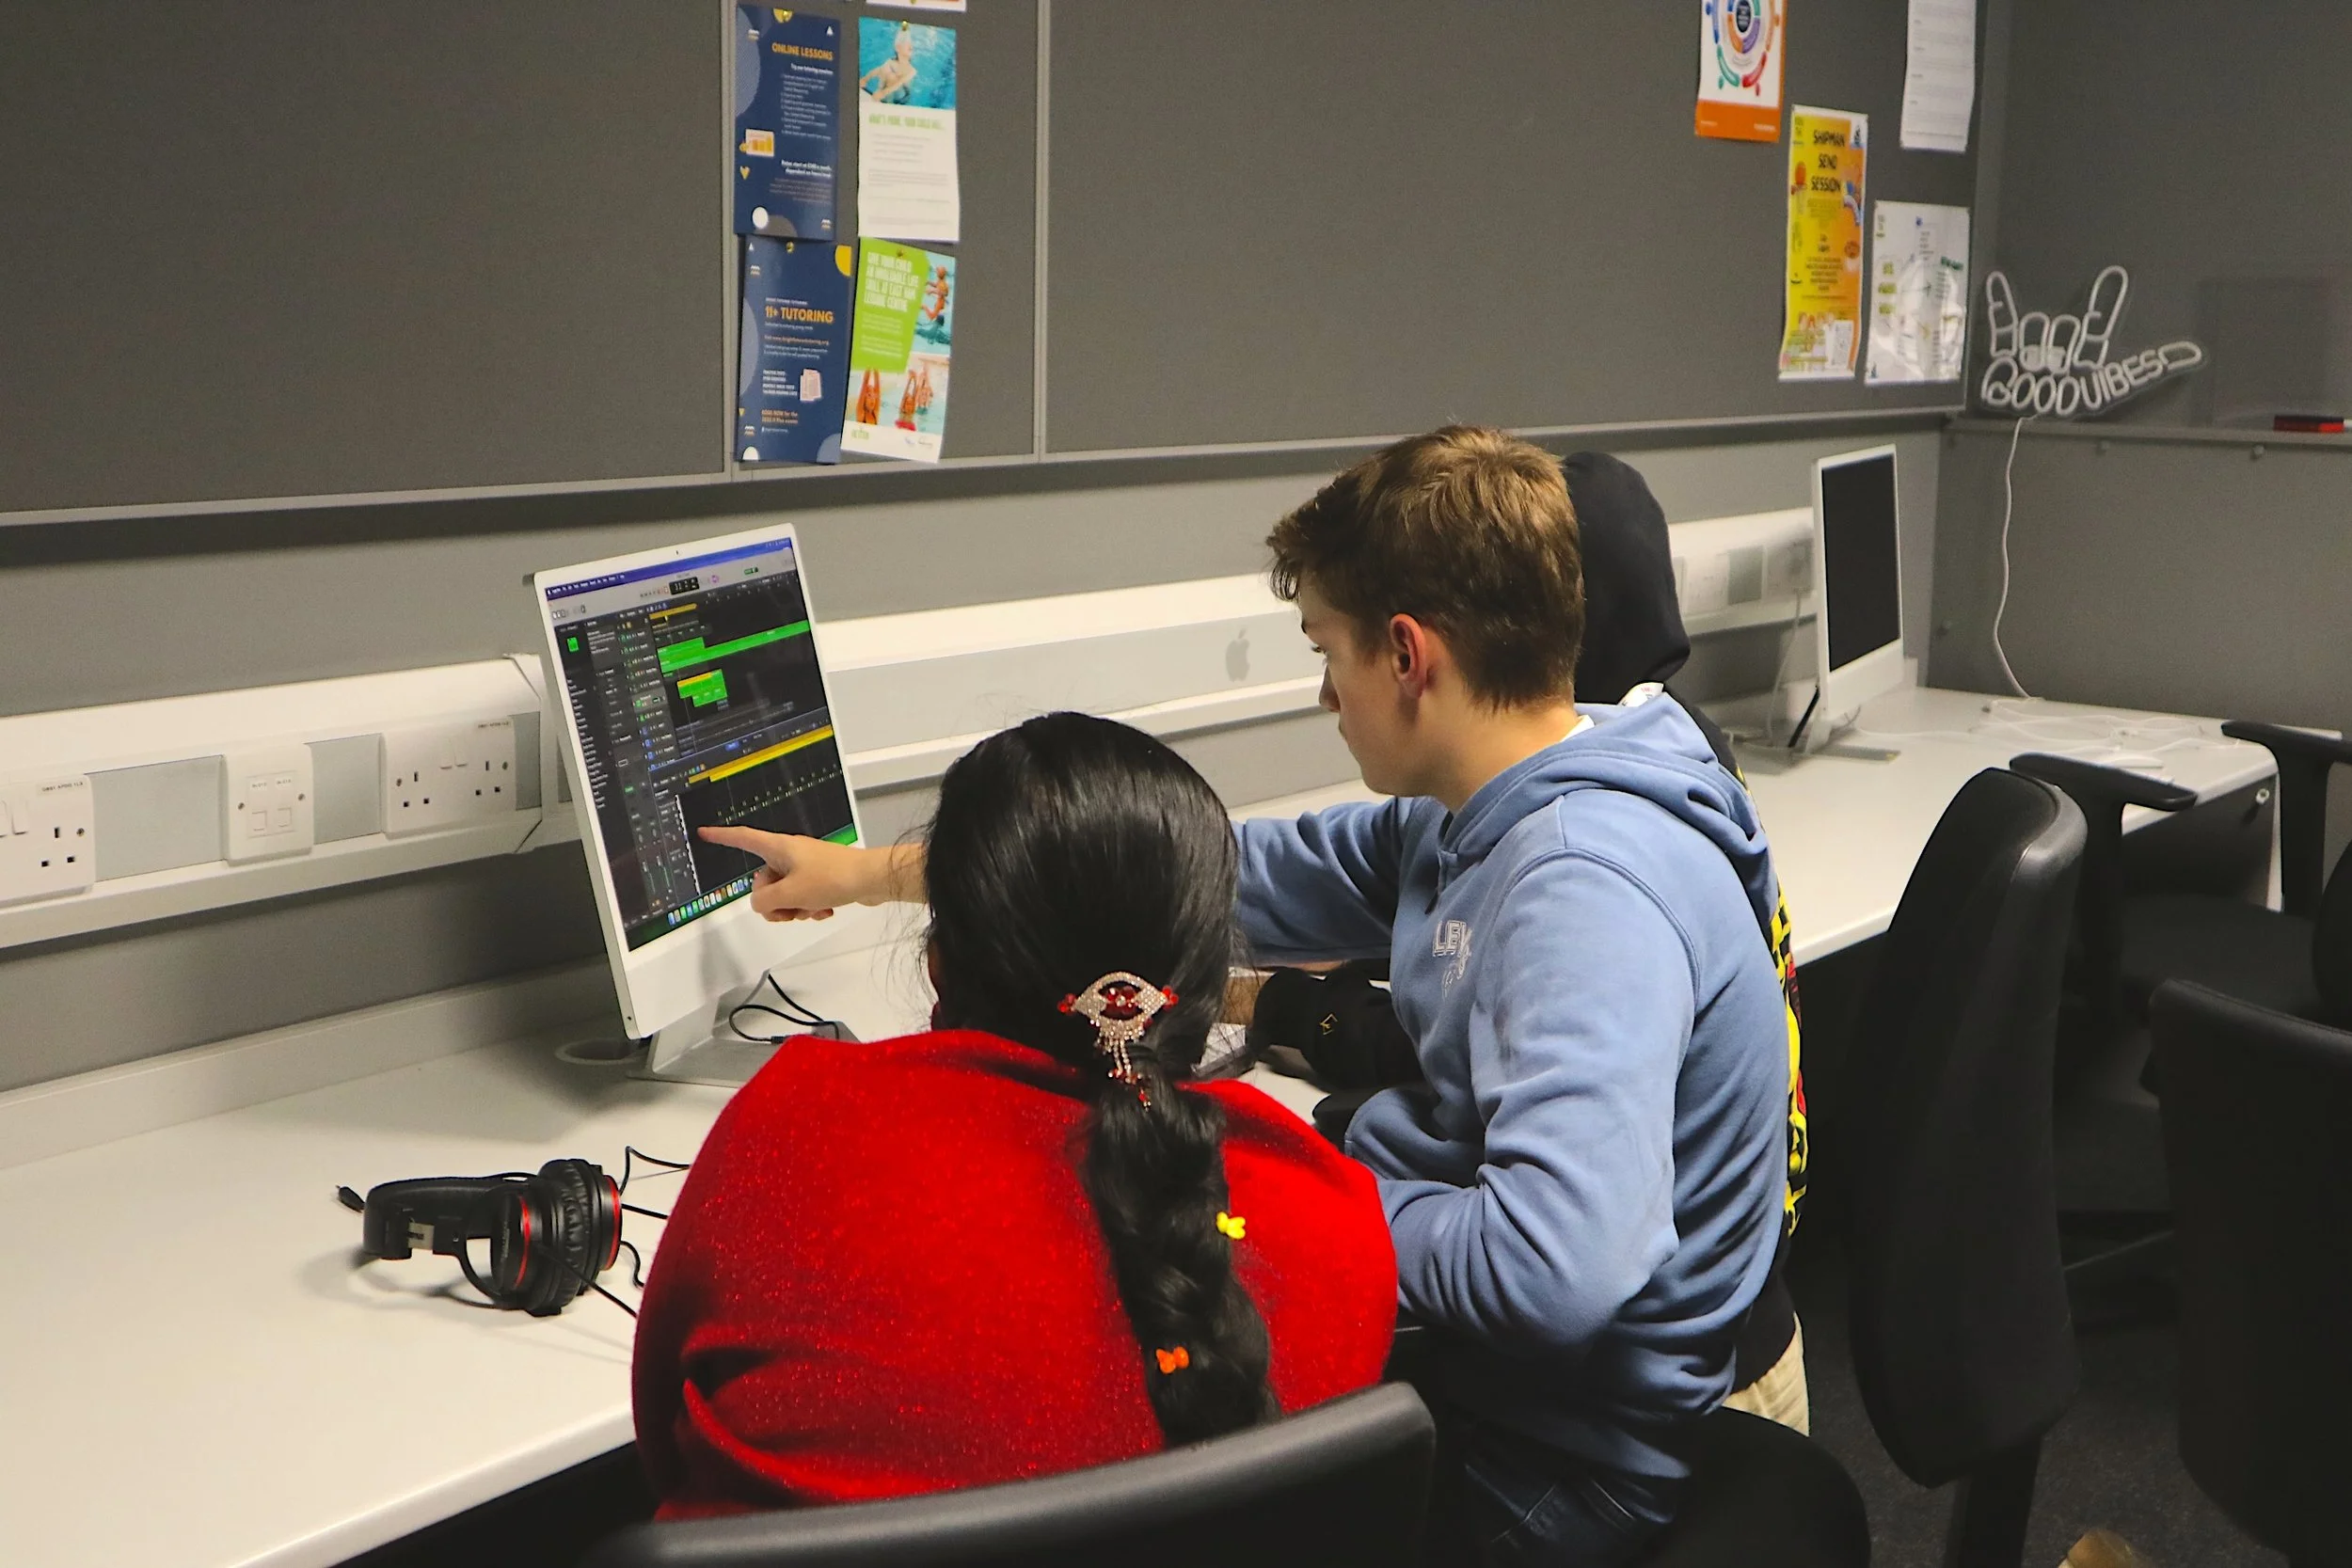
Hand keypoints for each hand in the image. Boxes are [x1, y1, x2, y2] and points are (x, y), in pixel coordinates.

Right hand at [696, 827, 916, 921]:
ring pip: (784, 893)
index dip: (722, 837)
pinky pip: (803, 897)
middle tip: (791, 910)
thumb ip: (764, 901)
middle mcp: (790, 853)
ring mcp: (806, 866)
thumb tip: (761, 904)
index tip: (704, 832)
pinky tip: (824, 912)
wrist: (872, 880)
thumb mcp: (790, 894)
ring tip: (812, 910)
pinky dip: (809, 907)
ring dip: (794, 908)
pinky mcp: (821, 878)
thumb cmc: (830, 879)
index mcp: (778, 848)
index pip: (743, 838)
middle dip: (773, 902)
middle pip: (763, 880)